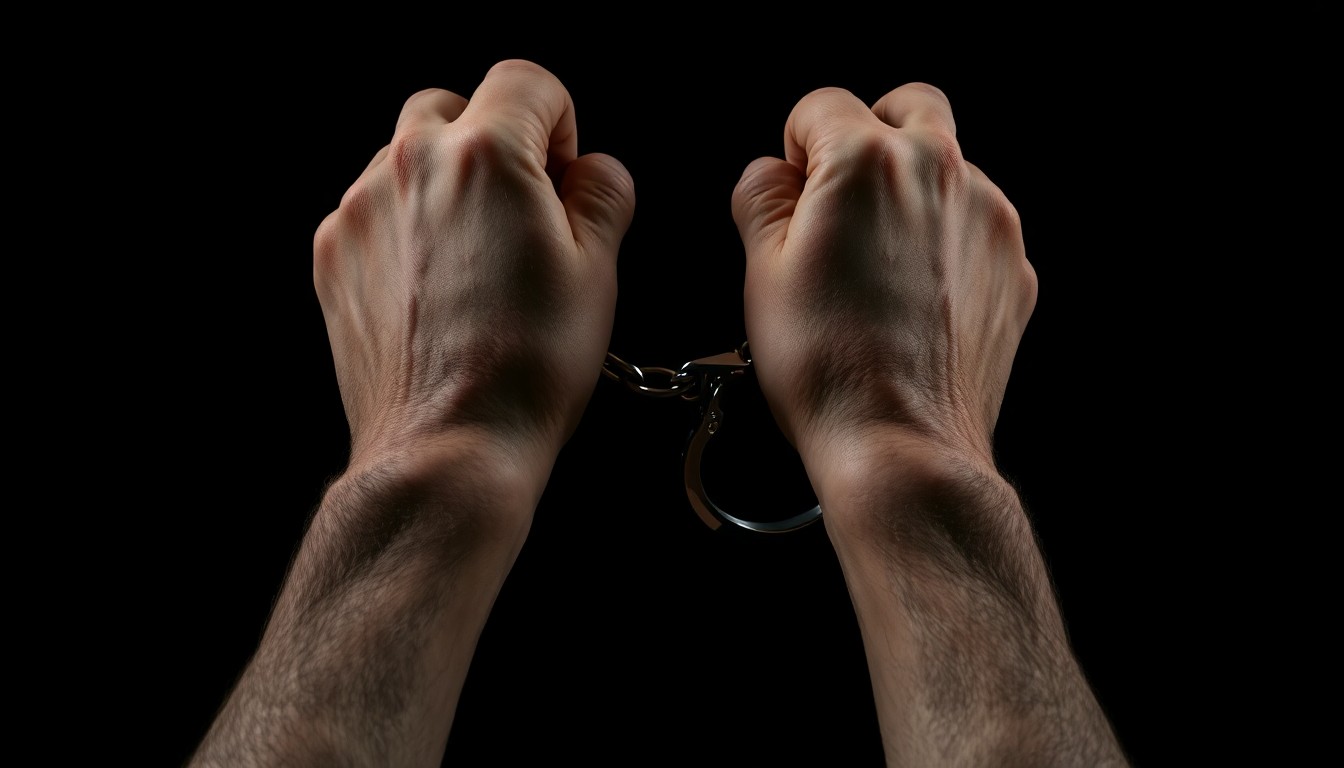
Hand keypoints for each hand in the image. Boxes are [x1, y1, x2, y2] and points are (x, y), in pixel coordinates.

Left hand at [314, 60, 634, 490]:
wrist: (445, 445)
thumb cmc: (526, 365)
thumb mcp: (597, 272)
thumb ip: (603, 195)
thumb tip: (595, 171)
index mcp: (485, 155)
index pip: (526, 80)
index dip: (560, 123)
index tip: (563, 175)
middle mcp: (409, 165)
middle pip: (452, 107)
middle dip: (492, 141)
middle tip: (521, 210)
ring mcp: (360, 210)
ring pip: (405, 158)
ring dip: (445, 184)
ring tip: (478, 261)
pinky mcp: (333, 255)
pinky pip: (374, 211)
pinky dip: (406, 228)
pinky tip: (438, 289)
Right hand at [733, 85, 1128, 765]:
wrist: (902, 445)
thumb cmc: (825, 365)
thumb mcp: (760, 273)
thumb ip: (760, 198)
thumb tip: (771, 174)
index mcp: (867, 161)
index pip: (821, 105)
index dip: (794, 148)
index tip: (791, 194)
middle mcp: (941, 171)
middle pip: (910, 106)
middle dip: (870, 134)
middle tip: (842, 197)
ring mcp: (989, 219)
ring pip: (951, 168)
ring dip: (912, 191)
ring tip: (876, 265)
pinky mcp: (1016, 268)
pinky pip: (976, 228)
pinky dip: (945, 243)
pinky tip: (913, 300)